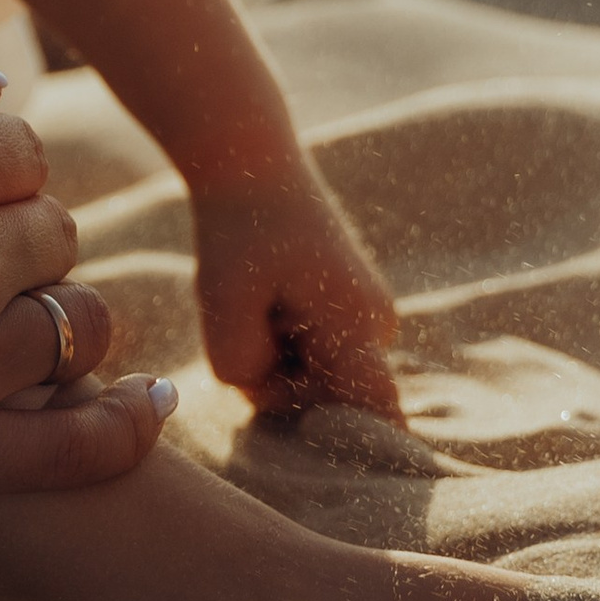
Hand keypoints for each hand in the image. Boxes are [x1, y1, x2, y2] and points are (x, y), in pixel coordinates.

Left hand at [191, 154, 400, 419]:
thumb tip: (267, 397)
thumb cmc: (237, 233)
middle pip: (331, 397)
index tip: (304, 436)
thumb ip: (244, 371)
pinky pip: (315, 350)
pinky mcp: (349, 306)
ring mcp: (367, 314)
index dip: (344, 437)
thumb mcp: (223, 308)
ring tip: (255, 302)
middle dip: (281, 382)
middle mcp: (376, 325)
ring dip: (277, 358)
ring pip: (319, 374)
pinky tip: (264, 298)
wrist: (249, 163)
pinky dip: (281, 338)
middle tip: (245, 324)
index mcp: (359, 326)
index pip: (376, 413)